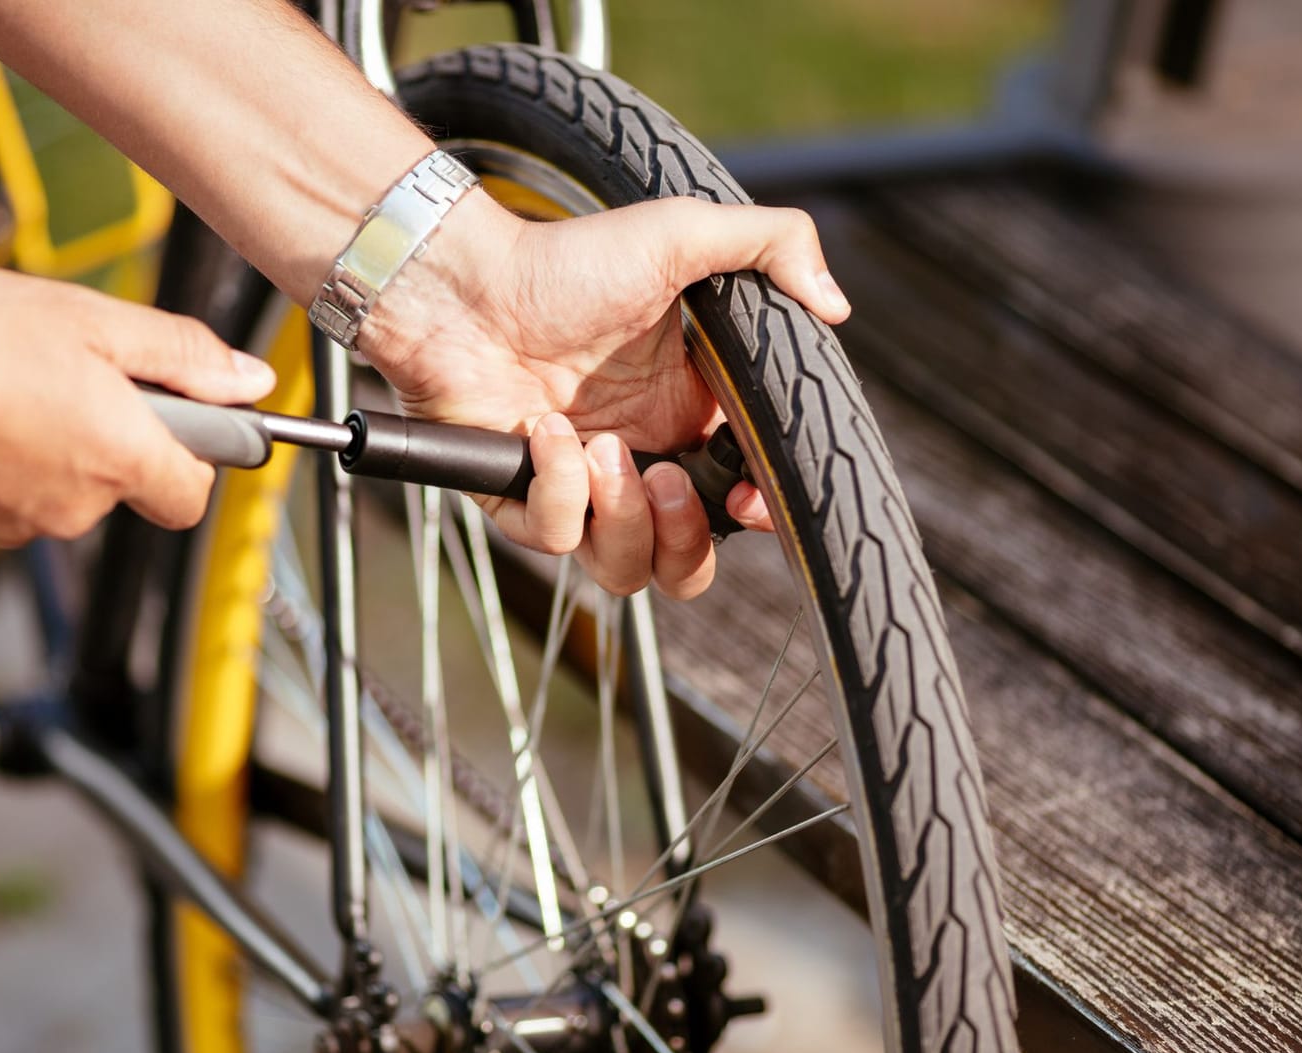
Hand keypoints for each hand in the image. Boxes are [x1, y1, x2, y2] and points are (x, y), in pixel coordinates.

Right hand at [0, 263, 272, 544]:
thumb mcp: (89, 318)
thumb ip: (182, 356)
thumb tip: (250, 382)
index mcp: (118, 457)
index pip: (193, 491)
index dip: (192, 447)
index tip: (177, 406)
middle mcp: (73, 508)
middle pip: (126, 484)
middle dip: (113, 433)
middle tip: (67, 365)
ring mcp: (13, 524)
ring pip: (64, 488)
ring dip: (53, 440)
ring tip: (2, 377)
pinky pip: (9, 492)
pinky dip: (1, 455)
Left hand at [361, 192, 850, 598]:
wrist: (463, 279)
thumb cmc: (565, 258)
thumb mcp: (682, 234)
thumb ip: (773, 246)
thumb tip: (839, 306)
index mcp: (688, 415)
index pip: (740, 500)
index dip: (756, 517)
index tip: (749, 501)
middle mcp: (638, 460)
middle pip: (685, 561)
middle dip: (687, 541)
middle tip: (666, 479)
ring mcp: (577, 486)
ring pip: (624, 570)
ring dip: (624, 522)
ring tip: (603, 452)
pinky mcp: (519, 498)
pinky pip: (554, 538)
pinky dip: (556, 489)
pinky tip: (544, 429)